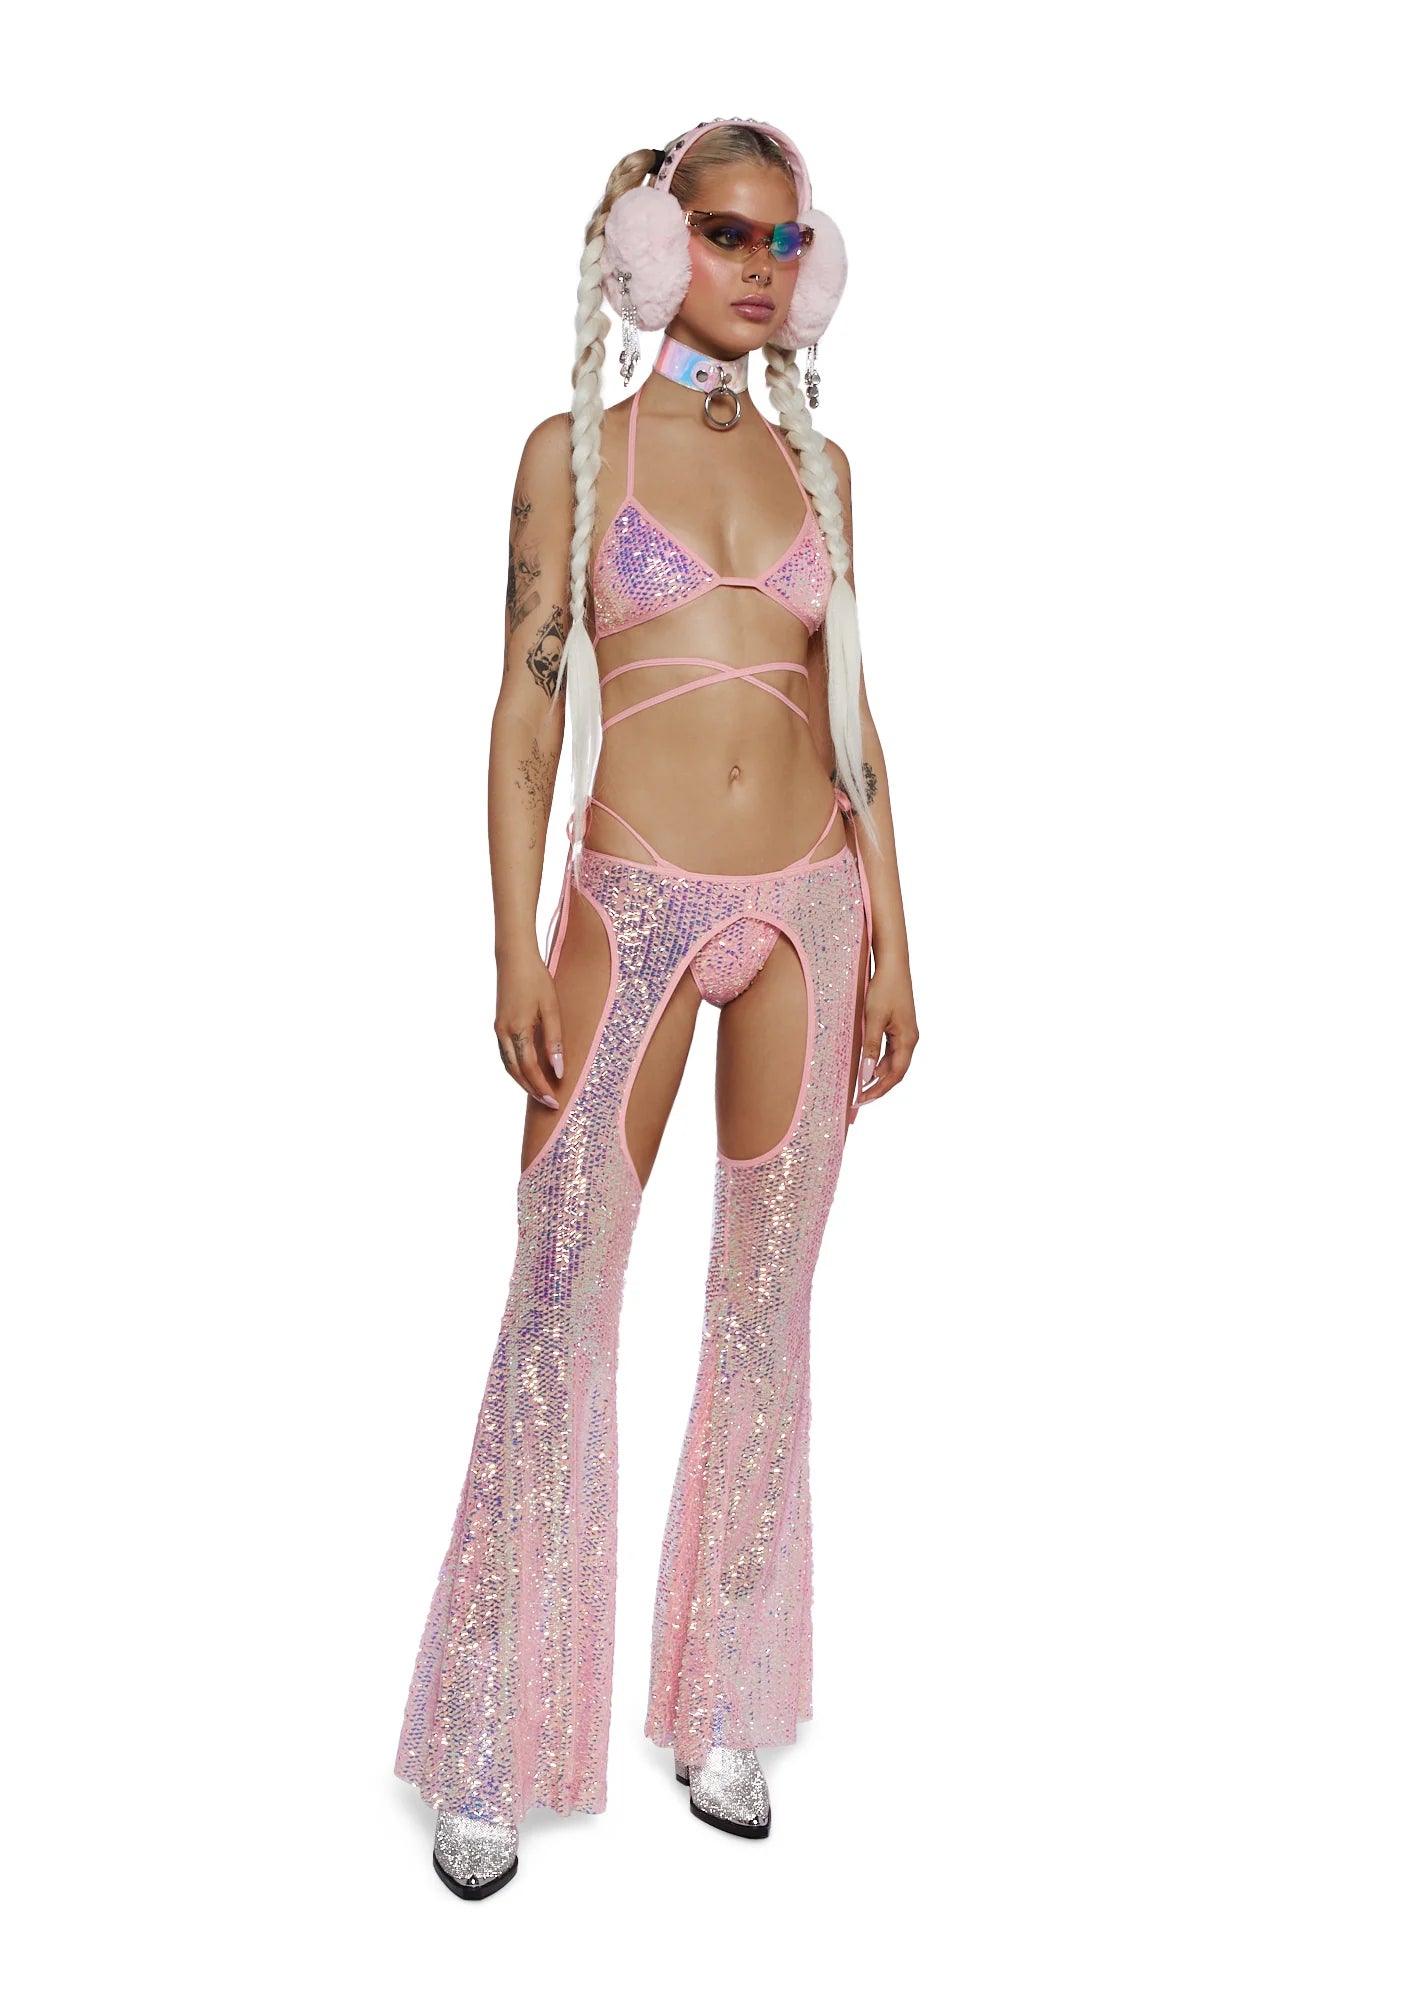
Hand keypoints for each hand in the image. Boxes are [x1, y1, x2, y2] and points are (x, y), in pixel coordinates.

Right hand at [494, 947, 563, 1108]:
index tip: (555, 1100)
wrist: (514, 957)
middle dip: (532, 1089)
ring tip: (539, 1092)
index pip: (529, 1068)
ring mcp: (498, 1028)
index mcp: (517, 1029)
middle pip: (515, 1072)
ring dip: (522, 1081)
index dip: (542, 1086)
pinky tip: (528, 1071)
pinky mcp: (498, 1024)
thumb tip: (558, 1069)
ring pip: (508, 1065)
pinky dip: (516, 1068)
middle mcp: (503, 1032)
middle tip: (549, 1103)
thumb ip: (554, 1040)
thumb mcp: (551, 1008)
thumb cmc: (536, 979)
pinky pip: (505, 1054)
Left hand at [856, 956, 917, 1106]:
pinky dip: (879, 1061)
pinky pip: (891, 1051)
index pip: (895, 1074)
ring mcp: (906, 1032)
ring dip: (878, 1075)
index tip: (862, 1100)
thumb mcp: (873, 1018)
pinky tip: (867, 1064)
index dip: (879, 1090)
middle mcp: (910, 1038)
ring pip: (893, 1062)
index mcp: (908, 1040)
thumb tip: (866, 1074)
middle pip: (896, 1071)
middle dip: (879, 1086)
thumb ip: (870, 1046)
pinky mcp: (899, 1026)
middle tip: (859, 1098)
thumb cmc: (884, 988)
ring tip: (861, 1085)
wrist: (893, 965)